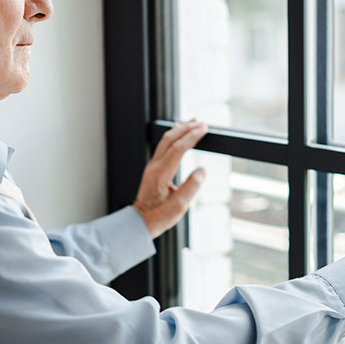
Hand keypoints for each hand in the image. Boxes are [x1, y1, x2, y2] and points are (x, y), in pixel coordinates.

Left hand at [133, 119, 207, 237]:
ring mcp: (152, 166)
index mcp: (160, 174)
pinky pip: (163, 146)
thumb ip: (191, 187)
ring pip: (165, 140)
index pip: (177, 148)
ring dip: (180, 129)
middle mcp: (154, 166)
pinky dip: (173, 136)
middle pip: (170, 139)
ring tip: (194, 122)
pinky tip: (178, 132)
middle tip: (202, 122)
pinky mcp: (153, 168)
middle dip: (186, 128)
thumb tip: (202, 170)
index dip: (191, 137)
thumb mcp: (179, 206)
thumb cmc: (159, 216)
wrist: (141, 221)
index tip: (203, 129)